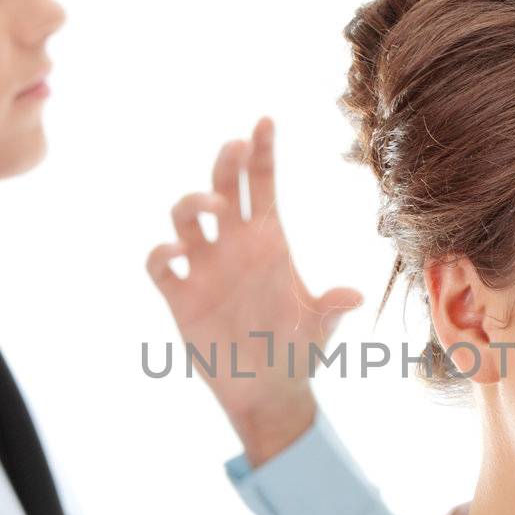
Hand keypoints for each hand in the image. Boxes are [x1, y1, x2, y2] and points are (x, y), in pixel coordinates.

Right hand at [146, 117, 363, 466]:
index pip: (262, 186)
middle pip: (224, 188)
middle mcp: (234, 248)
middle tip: (234, 147)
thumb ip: (330, 309)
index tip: (264, 121)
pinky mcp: (180, 296)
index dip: (261, 152)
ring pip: (186, 217)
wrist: (267, 393)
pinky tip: (177, 251)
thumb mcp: (319, 331)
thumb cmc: (297, 354)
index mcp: (270, 243)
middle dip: (225, 163)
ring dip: (192, 202)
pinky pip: (160, 264)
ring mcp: (204, 269)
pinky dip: (161, 252)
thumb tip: (354, 296)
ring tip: (211, 206)